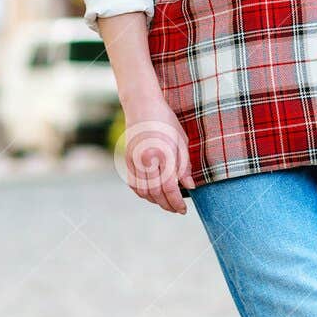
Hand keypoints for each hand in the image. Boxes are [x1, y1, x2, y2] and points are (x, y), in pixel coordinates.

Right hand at [119, 96, 195, 212]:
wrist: (141, 105)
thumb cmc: (165, 121)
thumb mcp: (181, 141)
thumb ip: (184, 166)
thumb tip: (189, 186)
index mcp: (162, 153)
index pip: (169, 187)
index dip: (177, 202)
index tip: (183, 209)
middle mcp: (146, 160)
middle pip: (155, 193)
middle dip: (167, 205)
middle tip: (177, 210)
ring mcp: (134, 161)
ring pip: (143, 192)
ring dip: (155, 201)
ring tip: (166, 203)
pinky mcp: (127, 160)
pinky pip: (133, 184)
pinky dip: (143, 193)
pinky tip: (153, 194)